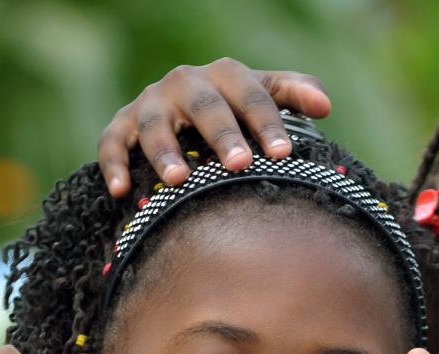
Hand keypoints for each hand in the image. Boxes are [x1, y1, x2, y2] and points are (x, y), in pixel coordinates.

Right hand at [98, 58, 330, 196]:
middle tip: (239, 164)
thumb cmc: (235, 107)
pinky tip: (123, 191)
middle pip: (205, 106)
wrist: (182, 107)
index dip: (267, 124)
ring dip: (165, 151)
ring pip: (155, 124)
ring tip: (178, 180)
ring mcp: (152, 103)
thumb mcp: (266, 94)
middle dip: (222, 135)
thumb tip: (325, 105)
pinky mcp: (122, 124)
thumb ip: (296, 93)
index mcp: (225, 77)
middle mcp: (186, 84)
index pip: (251, 96)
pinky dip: (114, 164)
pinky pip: (113, 142)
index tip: (283, 154)